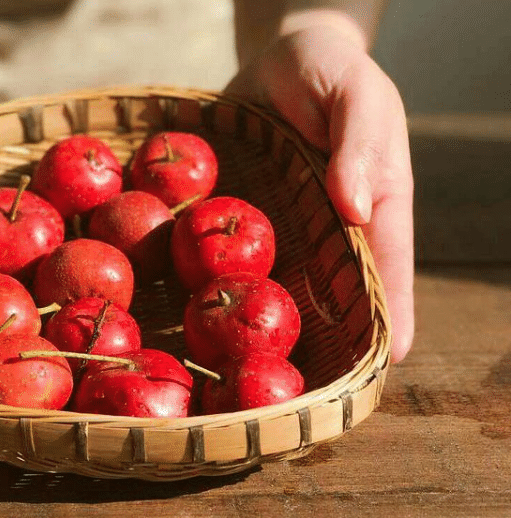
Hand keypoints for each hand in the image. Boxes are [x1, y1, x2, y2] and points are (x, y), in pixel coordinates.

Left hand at [226, 24, 413, 362]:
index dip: (389, 317)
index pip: (388, 270)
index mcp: (374, 204)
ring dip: (269, 321)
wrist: (278, 55)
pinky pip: (233, 253)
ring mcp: (286, 225)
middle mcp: (330, 226)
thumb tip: (353, 208)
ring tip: (252, 370)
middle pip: (336, 292)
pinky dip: (223, 281)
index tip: (385, 366)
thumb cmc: (331, 69)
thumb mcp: (356, 95)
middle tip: (309, 388)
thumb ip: (359, 146)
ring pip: (283, 283)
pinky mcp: (245, 215)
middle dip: (327, 338)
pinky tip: (202, 313)